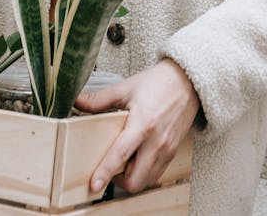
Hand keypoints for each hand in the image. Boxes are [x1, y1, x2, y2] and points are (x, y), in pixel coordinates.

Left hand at [74, 59, 199, 195]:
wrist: (187, 81)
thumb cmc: (158, 82)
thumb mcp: (126, 88)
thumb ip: (100, 99)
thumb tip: (78, 101)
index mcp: (143, 123)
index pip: (121, 154)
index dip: (105, 171)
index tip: (94, 185)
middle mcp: (157, 141)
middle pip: (135, 179)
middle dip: (118, 181)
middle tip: (109, 169)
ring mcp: (167, 149)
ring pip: (146, 180)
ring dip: (132, 178)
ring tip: (124, 162)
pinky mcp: (173, 152)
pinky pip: (157, 174)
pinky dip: (144, 173)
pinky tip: (138, 159)